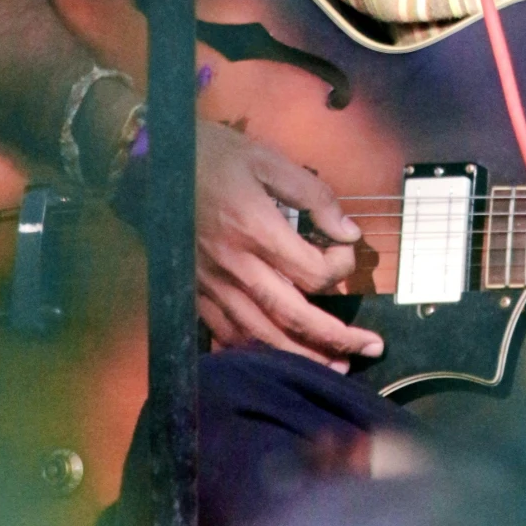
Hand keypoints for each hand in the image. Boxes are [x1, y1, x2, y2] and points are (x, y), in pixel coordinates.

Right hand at [194, 122, 383, 368]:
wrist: (153, 164)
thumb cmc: (215, 157)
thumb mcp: (269, 160)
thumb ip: (313, 195)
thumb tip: (349, 231)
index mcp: (256, 230)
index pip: (312, 271)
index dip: (341, 267)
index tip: (347, 251)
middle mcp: (235, 266)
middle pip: (292, 314)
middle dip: (336, 337)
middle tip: (372, 349)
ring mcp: (212, 285)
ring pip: (261, 333)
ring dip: (301, 356)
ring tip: (335, 368)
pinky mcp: (195, 293)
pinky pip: (227, 333)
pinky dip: (255, 352)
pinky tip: (277, 362)